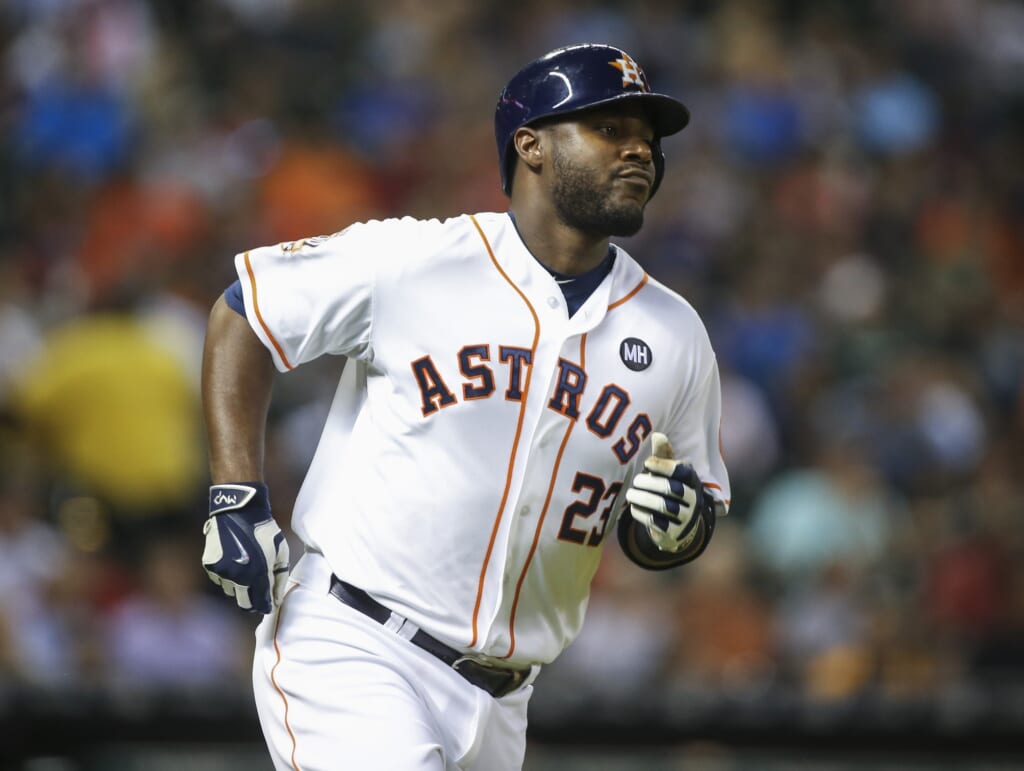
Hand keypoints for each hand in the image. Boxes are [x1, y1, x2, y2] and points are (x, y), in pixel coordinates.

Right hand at [202, 482, 289, 613]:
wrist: (238, 511)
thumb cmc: (264, 530)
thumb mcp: (281, 551)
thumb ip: (280, 577)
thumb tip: (277, 600)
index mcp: (258, 573)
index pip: (261, 603)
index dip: (266, 606)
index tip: (268, 604)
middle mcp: (238, 576)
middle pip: (244, 603)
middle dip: (252, 601)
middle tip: (258, 592)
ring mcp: (222, 572)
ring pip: (231, 592)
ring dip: (239, 586)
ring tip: (246, 568)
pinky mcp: (210, 565)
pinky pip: (219, 580)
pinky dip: (227, 576)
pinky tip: (233, 560)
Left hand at [625, 432, 708, 552]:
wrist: (678, 527)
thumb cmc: (669, 490)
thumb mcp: (668, 473)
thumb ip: (663, 455)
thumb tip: (657, 435)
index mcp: (693, 480)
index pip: (680, 470)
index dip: (662, 465)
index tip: (647, 463)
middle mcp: (694, 499)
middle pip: (670, 488)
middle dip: (648, 483)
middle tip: (636, 481)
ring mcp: (686, 518)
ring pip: (661, 506)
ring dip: (642, 498)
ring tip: (631, 494)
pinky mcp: (674, 533)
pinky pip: (654, 522)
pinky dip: (641, 513)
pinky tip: (634, 508)